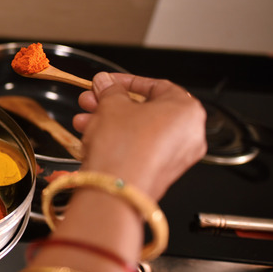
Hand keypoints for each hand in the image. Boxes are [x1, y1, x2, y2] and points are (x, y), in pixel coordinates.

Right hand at [73, 72, 206, 199]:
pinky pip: (139, 149)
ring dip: (109, 122)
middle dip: (112, 104)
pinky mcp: (160, 173)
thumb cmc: (124, 147)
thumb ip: (110, 90)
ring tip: (84, 120)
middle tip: (92, 100)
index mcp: (187, 110)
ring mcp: (176, 156)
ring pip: (139, 130)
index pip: (156, 86)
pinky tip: (92, 137)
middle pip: (146, 110)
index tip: (108, 82)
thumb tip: (106, 83)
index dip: (126, 81)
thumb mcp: (112, 105)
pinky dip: (118, 140)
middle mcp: (189, 134)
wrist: (115, 190)